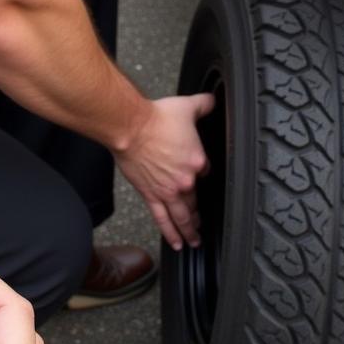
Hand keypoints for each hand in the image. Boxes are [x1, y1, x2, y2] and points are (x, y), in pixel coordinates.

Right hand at [114, 94, 213, 250]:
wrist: (129, 127)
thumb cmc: (156, 117)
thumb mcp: (187, 107)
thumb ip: (203, 104)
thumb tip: (213, 100)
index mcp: (197, 161)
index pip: (205, 172)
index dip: (201, 171)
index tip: (198, 172)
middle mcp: (185, 181)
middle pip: (196, 201)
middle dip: (200, 214)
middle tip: (203, 224)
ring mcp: (167, 191)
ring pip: (183, 216)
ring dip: (190, 230)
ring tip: (195, 240)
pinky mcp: (150, 195)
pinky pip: (163, 219)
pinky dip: (171, 233)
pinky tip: (177, 243)